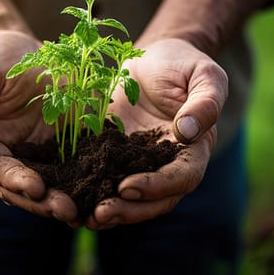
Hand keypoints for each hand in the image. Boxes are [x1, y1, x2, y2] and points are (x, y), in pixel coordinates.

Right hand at [0, 31, 77, 222]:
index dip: (15, 181)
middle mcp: (15, 154)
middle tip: (68, 210)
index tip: (36, 188)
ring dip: (66, 198)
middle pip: (24, 187)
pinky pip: (75, 164)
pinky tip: (102, 188)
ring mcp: (41, 151)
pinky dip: (86, 179)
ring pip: (51, 183)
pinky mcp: (64, 143)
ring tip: (85, 210)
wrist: (22, 49)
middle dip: (45, 202)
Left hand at [86, 38, 227, 228]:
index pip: (181, 177)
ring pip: (127, 196)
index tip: (128, 186)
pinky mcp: (113, 153)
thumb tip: (186, 132)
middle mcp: (166, 163)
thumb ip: (204, 103)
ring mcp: (138, 161)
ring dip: (107, 209)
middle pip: (153, 198)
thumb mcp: (203, 75)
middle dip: (128, 209)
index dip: (157, 186)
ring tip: (82, 216)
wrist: (153, 58)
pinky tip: (68, 197)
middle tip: (100, 214)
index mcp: (193, 149)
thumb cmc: (183, 64)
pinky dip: (88, 190)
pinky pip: (103, 175)